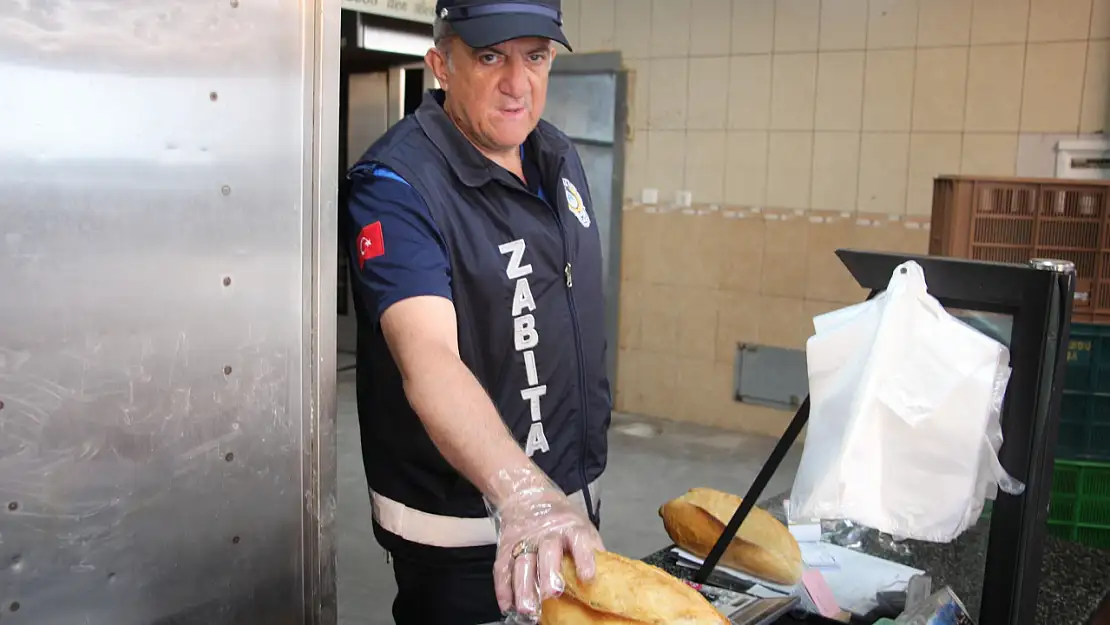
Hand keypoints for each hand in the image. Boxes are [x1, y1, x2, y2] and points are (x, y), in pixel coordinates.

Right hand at [485, 467, 604, 619]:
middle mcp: (547, 534)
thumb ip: (592, 550)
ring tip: (527, 608)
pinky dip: (503, 588)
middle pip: (547, 552)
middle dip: (549, 574)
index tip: (588, 577)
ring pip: (522, 563)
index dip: (584, 558)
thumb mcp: (583, 527)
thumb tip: (609, 578)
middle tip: (552, 594)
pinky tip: (507, 605)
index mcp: (571, 528)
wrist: (528, 497)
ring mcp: (525, 540)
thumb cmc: (562, 519)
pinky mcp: (507, 547)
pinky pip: (503, 568)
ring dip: (523, 587)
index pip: (579, 541)